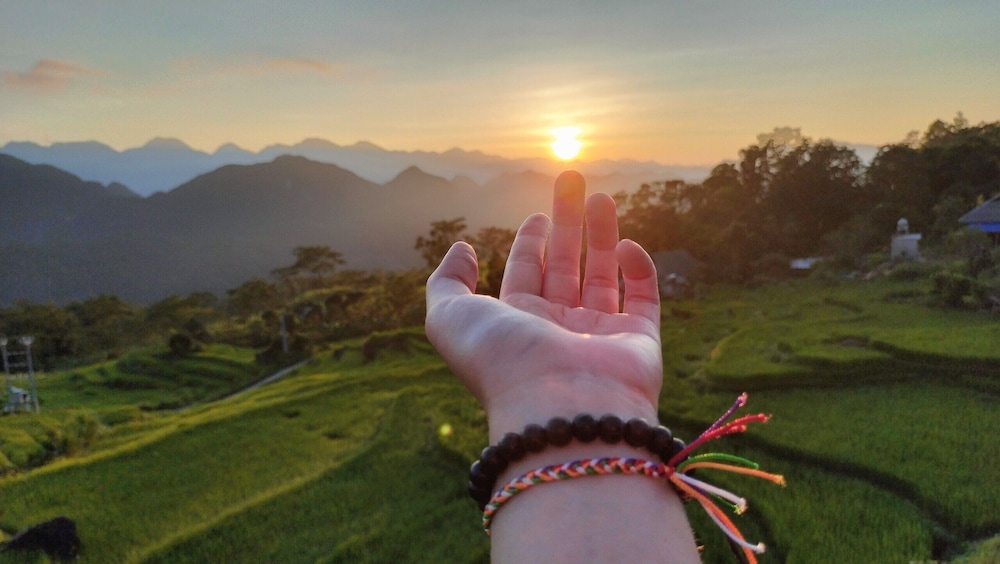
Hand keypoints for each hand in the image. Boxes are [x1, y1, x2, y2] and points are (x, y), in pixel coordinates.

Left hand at [425, 171, 662, 440]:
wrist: (560, 407)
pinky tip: (626, 244)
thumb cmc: (502, 361)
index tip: (537, 215)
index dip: (529, 243)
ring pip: (604, 275)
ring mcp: (600, 336)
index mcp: (517, 325)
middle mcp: (558, 330)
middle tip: (572, 181)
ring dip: (602, 234)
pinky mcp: (639, 342)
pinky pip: (644, 299)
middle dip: (567, 223)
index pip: (525, 275)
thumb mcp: (450, 317)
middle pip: (564, 266)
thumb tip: (461, 248)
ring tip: (602, 196)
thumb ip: (447, 281)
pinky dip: (639, 269)